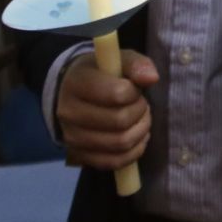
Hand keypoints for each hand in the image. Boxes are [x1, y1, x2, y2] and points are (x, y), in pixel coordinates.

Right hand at [56, 49, 158, 170]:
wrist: (72, 92)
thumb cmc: (101, 73)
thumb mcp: (118, 60)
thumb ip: (136, 64)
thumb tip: (152, 78)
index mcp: (77, 83)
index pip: (117, 94)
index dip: (134, 92)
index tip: (134, 88)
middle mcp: (69, 113)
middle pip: (120, 121)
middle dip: (140, 112)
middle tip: (140, 104)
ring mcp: (72, 137)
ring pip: (120, 143)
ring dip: (141, 131)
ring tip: (140, 119)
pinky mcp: (80, 155)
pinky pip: (114, 162)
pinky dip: (134, 152)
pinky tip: (137, 137)